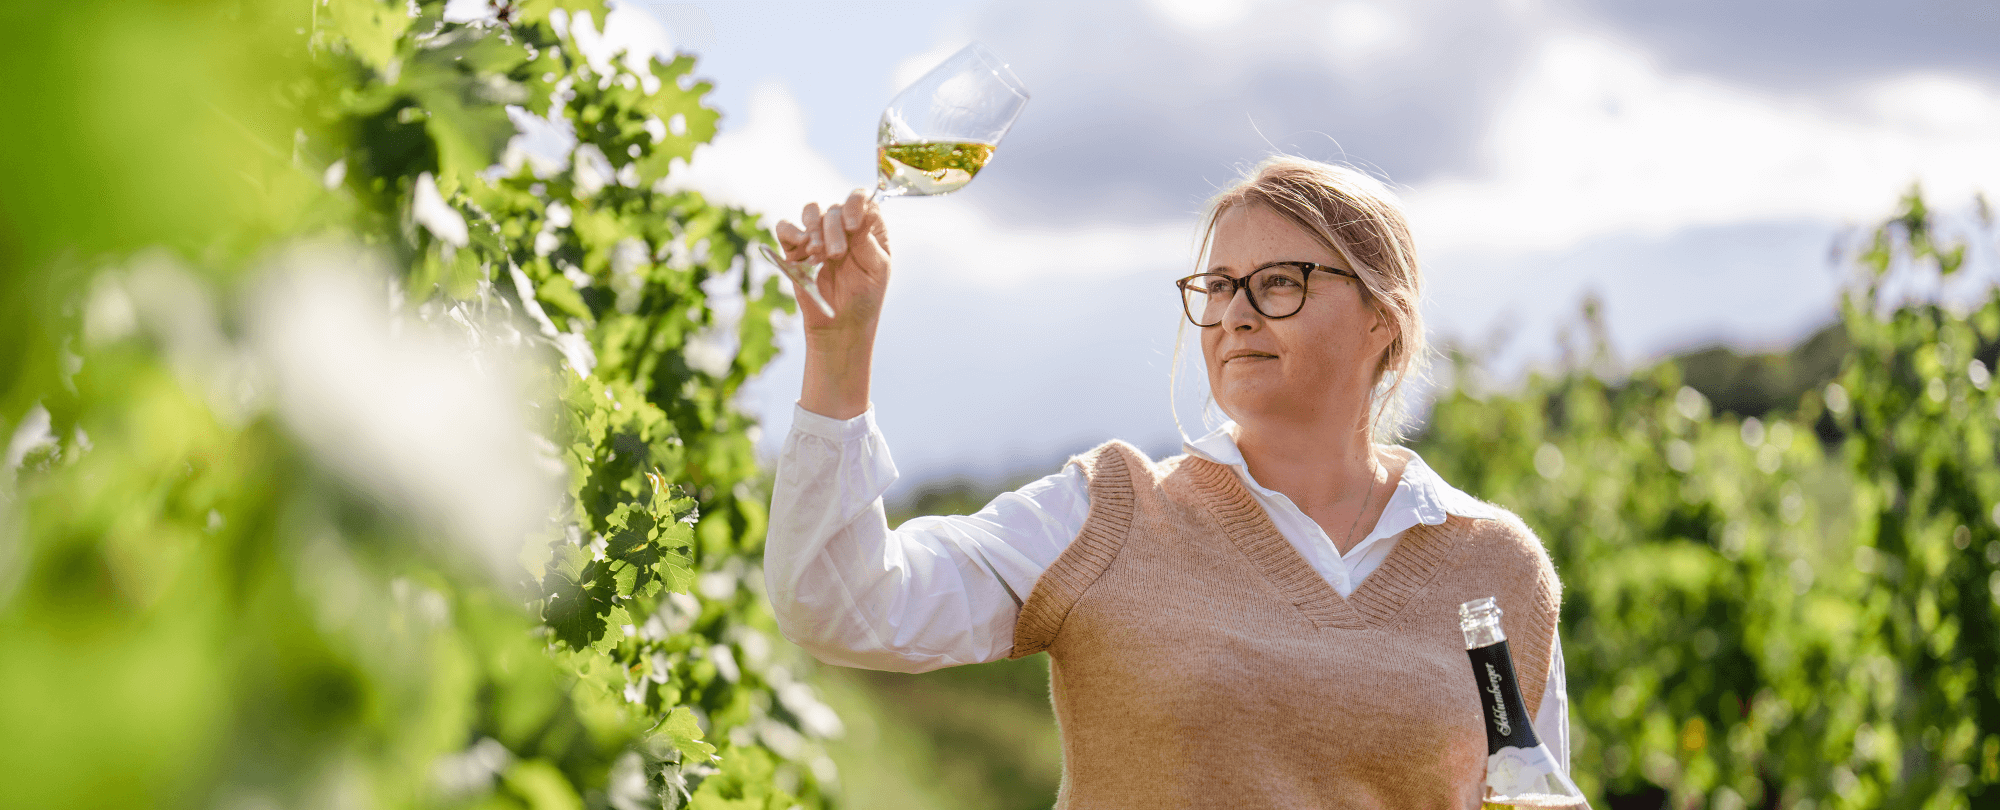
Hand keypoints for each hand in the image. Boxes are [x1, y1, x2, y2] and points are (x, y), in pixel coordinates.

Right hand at [774, 189, 890, 341]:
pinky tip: (803, 247)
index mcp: (867, 228)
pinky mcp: (796, 249)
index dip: (855, 204)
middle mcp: (842, 227)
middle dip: (834, 230)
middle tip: (836, 254)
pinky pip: (786, 228)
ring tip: (818, 252)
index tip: (853, 225)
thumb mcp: (876, 269)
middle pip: (835, 208)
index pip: (861, 199)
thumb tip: (865, 211)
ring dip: (814, 227)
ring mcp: (818, 236)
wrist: (840, 324)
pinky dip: (792, 232)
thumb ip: (868, 240)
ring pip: (811, 211)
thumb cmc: (864, 296)